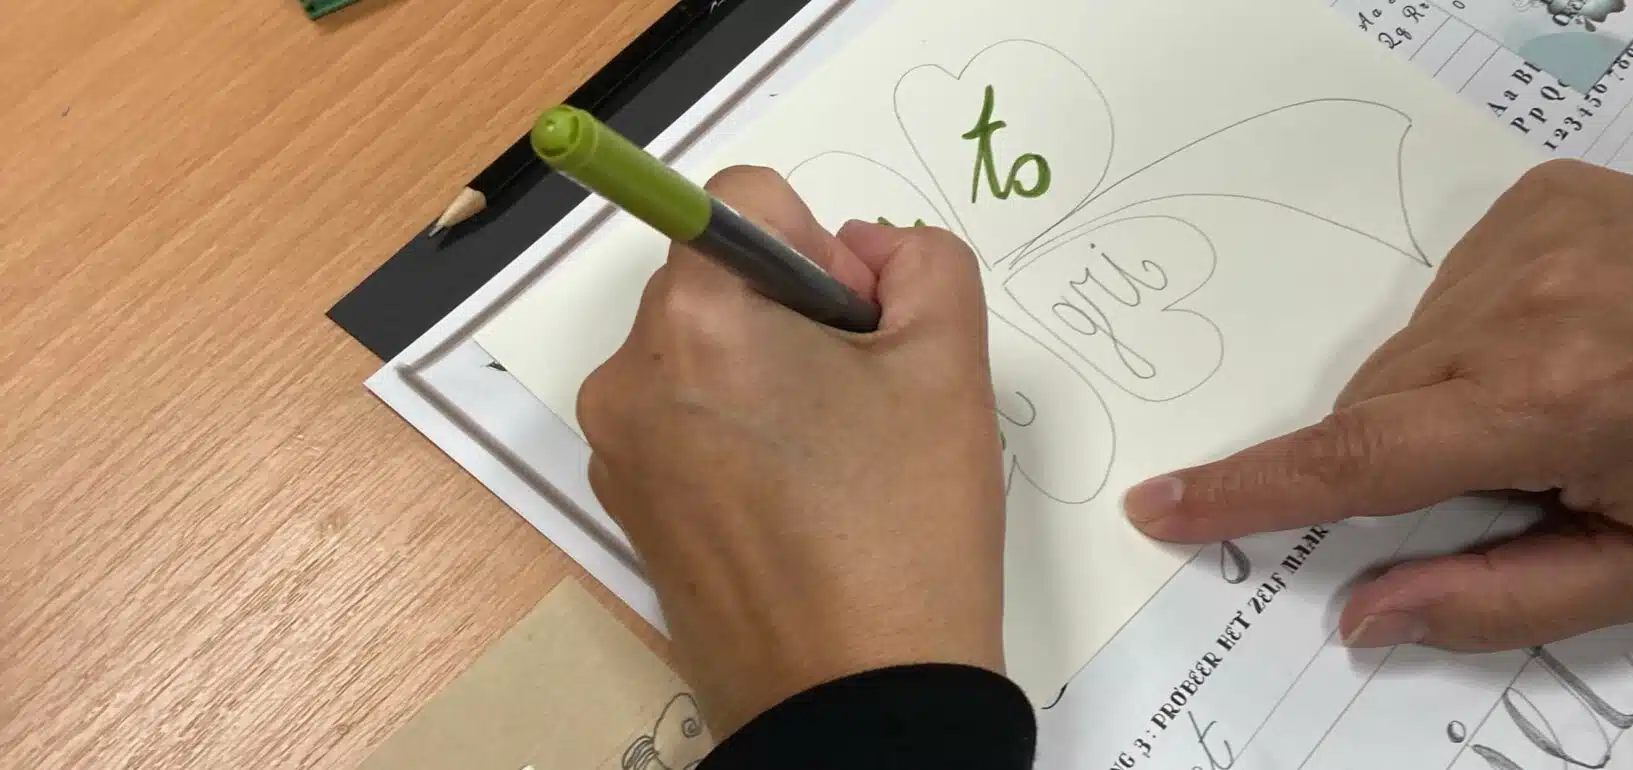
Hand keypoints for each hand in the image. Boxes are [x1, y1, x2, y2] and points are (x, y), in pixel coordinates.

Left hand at [578, 166, 1006, 733]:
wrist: (858, 703)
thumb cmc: (904, 531)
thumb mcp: (950, 365)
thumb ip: (923, 261)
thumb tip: (866, 251)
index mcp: (696, 320)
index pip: (745, 198)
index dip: (823, 247)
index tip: (861, 328)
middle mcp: (629, 376)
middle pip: (720, 280)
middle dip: (797, 313)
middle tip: (865, 401)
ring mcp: (619, 452)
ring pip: (704, 355)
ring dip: (771, 376)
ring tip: (840, 463)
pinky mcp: (630, 511)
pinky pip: (685, 427)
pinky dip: (740, 436)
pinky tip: (804, 504)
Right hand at [1125, 160, 1632, 650]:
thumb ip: (1495, 599)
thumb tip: (1362, 616)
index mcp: (1548, 405)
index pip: (1354, 461)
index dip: (1245, 493)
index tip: (1163, 506)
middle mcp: (1518, 309)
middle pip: (1372, 408)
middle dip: (1402, 461)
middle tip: (1514, 472)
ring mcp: (1522, 240)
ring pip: (1404, 350)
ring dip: (1439, 396)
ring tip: (1560, 398)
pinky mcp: (1532, 200)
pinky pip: (1445, 290)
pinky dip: (1472, 334)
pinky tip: (1562, 340)